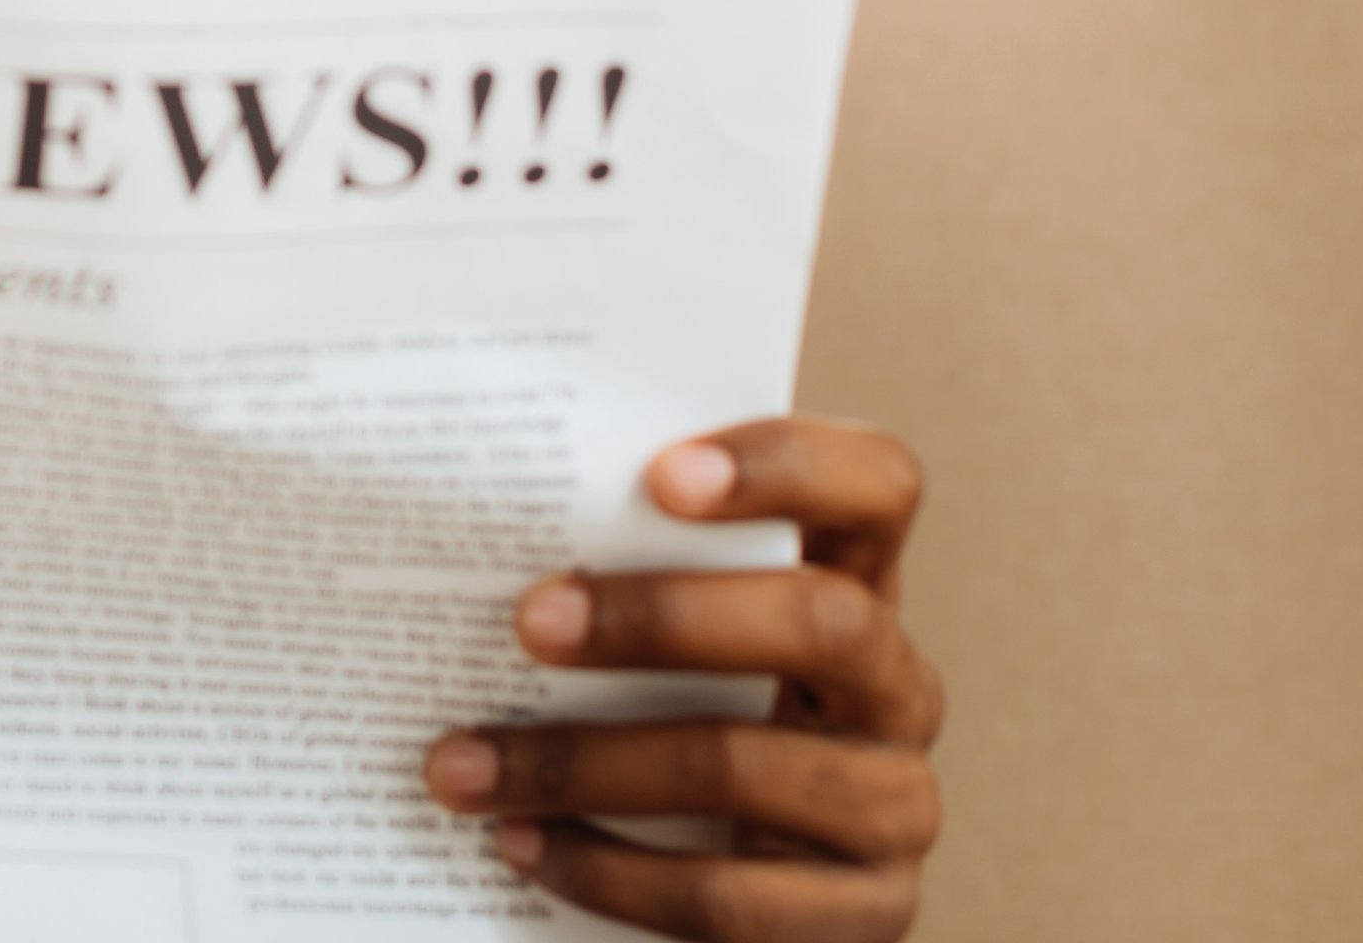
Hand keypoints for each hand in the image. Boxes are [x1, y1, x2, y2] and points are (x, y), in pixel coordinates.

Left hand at [422, 418, 942, 939]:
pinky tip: (520, 844)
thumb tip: (481, 518)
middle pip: (823, 621)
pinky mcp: (866, 918)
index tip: (662, 474)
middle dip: (663, 616)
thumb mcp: (664, 637)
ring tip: (465, 764)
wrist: (728, 897)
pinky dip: (607, 872)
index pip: (879, 485)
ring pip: (746, 767)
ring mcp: (895, 807)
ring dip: (586, 763)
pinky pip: (727, 896)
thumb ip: (619, 565)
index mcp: (859, 581)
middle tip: (530, 619)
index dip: (790, 465)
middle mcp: (897, 687)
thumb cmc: (661, 714)